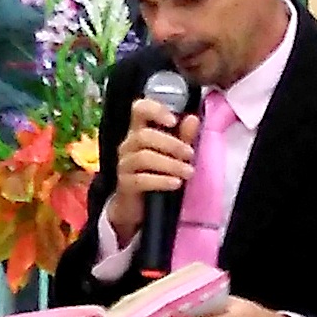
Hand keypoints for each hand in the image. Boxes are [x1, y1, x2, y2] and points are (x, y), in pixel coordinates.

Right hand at [102, 91, 196, 239]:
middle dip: (172, 144)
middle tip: (190, 154)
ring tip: (188, 172)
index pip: (139, 109)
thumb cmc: (156, 174)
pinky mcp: (125, 184)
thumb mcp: (173, 154)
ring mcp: (124, 165)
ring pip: (144, 157)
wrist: (138, 207)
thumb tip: (193, 118)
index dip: (155, 110)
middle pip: (144, 136)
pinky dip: (161, 180)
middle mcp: (128, 145)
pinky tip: (176, 183)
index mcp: (138, 131)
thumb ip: (183, 136)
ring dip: (170, 164)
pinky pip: (141, 180)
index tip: (173, 121)